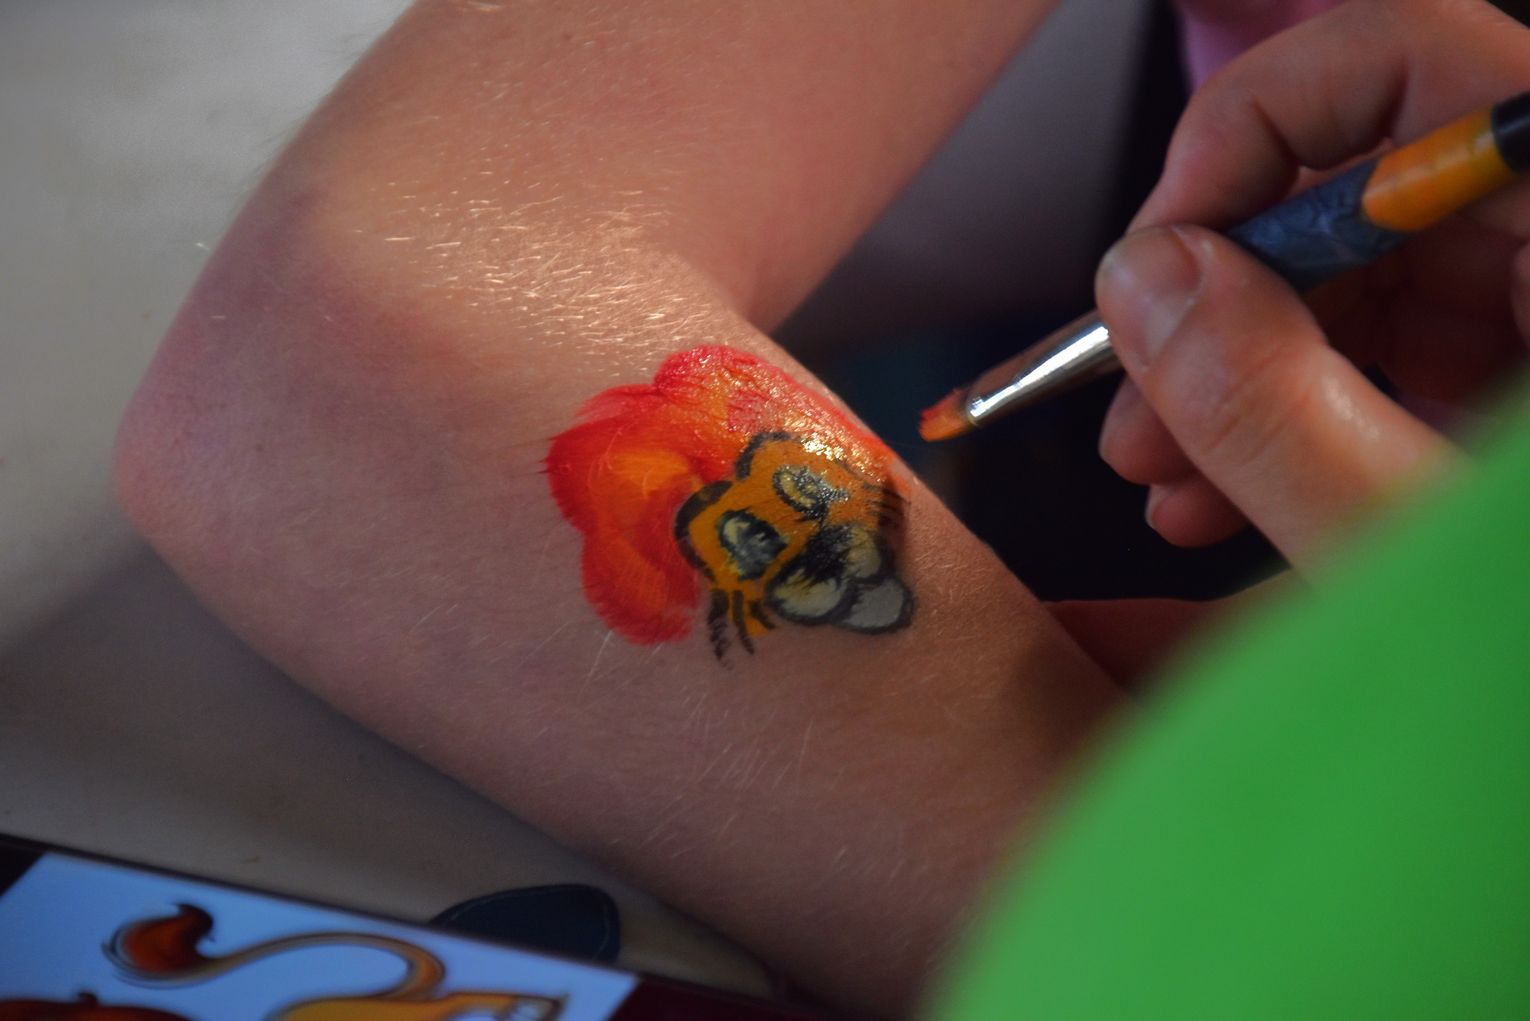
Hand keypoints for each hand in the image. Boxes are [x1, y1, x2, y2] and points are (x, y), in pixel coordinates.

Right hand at [1095, 0, 1529, 572]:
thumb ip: (1275, 408)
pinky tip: (1221, 491)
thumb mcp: (1420, 550)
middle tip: (1141, 395)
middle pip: (1367, 181)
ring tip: (1166, 472)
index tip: (1163, 251)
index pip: (1418, 66)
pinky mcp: (1523, 374)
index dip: (1259, 132)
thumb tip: (1147, 282)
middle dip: (1220, 289)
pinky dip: (1288, 409)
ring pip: (1360, 272)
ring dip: (1235, 364)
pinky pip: (1386, 347)